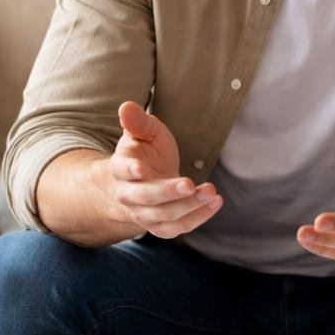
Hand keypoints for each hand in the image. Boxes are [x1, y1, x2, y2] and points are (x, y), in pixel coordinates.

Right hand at [105, 101, 221, 238]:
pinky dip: (196, 218)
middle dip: (168, 192)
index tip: (140, 169)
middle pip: (145, 198)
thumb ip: (137, 121)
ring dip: (188, 207)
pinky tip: (214, 203)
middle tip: (190, 184)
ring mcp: (142, 213)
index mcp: (120, 168)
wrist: (144, 181)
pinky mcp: (159, 225)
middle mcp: (128, 194)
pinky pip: (176, 228)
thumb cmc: (145, 152)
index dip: (129, 170)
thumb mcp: (143, 132)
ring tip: (210, 192)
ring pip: (163, 216)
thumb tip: (126, 106)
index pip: (122, 171)